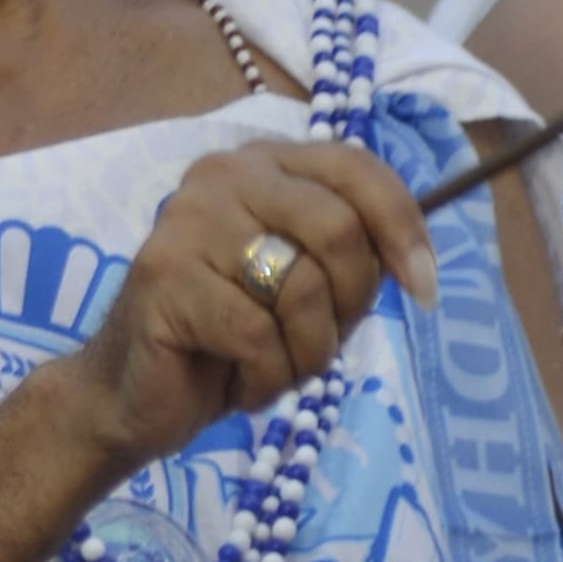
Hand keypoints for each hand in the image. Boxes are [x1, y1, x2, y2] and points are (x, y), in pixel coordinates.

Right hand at [50, 142, 438, 478]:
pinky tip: (239, 384)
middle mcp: (223, 176)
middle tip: (322, 344)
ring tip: (273, 368)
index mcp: (263, 165)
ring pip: (303, 288)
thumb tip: (417, 262)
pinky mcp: (164, 277)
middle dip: (352, 303)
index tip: (425, 290)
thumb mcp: (305, 288)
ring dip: (308, 353)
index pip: (355, 167)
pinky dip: (267, 380)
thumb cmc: (232, 340)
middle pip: (338, 227)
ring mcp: (187, 222)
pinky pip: (259, 336)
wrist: (137, 395)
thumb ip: (350, 258)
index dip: (403, 227)